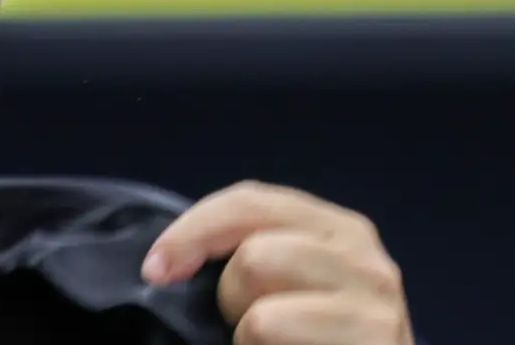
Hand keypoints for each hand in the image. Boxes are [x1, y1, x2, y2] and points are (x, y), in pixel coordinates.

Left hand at [142, 181, 414, 344]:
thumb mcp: (285, 287)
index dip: (191, 231)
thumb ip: (251, 255)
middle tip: (243, 327)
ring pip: (262, 280)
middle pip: (252, 248)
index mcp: (336, 227)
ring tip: (269, 344)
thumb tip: (165, 262)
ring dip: (245, 325)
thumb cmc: (313, 339)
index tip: (155, 269)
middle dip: (231, 293)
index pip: (248, 201)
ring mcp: (376, 299)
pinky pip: (269, 324)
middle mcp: (363, 253)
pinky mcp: (375, 336)